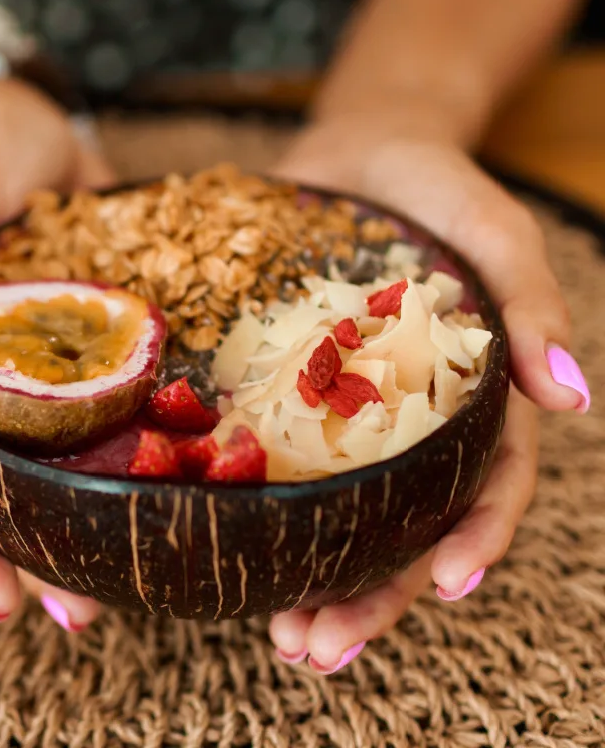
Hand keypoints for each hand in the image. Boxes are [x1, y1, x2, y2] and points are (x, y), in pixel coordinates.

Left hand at [266, 111, 589, 671]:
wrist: (353, 153)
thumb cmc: (433, 185)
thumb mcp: (490, 229)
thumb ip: (530, 305)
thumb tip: (575, 398)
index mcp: (467, 397)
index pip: (485, 486)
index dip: (475, 541)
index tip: (448, 591)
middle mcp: (407, 419)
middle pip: (404, 527)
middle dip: (376, 595)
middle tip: (322, 649)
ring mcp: (343, 411)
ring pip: (340, 516)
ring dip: (319, 582)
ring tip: (284, 639)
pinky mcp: (286, 391)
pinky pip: (276, 461)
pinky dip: (264, 514)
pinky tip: (232, 551)